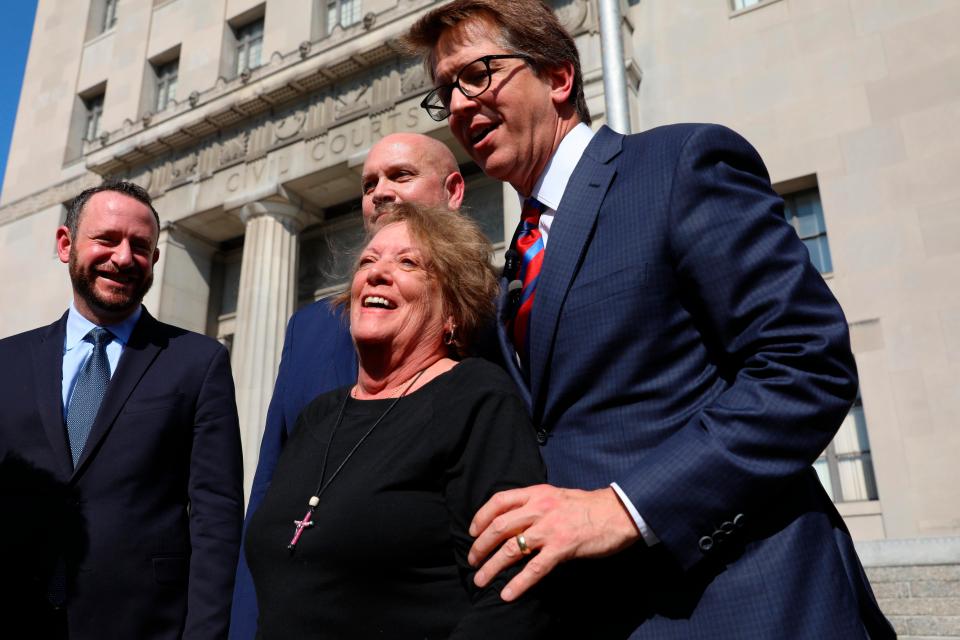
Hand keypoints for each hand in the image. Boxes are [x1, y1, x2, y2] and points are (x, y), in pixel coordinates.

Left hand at [468, 485, 639, 600]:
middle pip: (499, 526)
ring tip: (481, 580)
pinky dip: (518, 583)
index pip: (499, 501)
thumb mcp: (556, 496)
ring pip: (512, 548)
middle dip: (480, 546)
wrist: (618, 512)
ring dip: (492, 566)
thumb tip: (514, 520)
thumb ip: (535, 504)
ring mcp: (550, 528)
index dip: (481, 516)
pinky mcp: (562, 547)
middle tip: (472, 560)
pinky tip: (507, 593)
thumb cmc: (588, 506)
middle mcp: (540, 508)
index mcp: (537, 493)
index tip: (473, 531)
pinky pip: (535, 568)